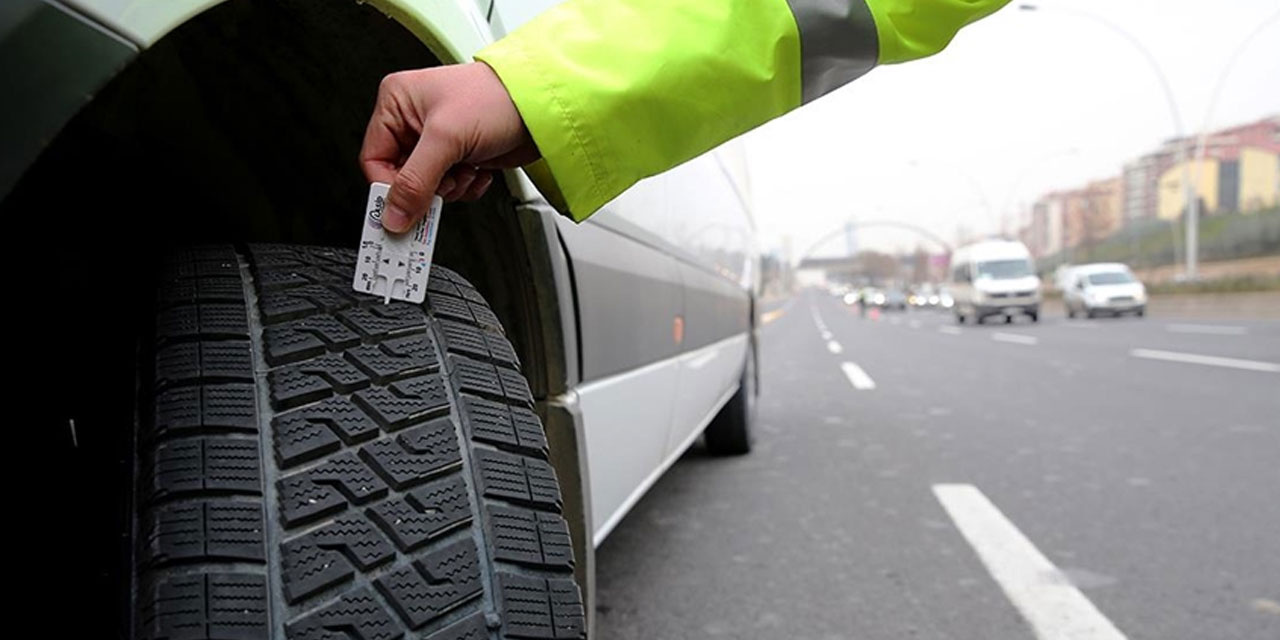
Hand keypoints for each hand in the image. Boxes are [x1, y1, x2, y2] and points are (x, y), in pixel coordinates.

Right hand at [360, 62, 537, 231]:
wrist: (542, 106)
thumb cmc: (497, 98)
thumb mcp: (446, 138)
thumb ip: (415, 181)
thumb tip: (393, 214)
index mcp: (397, 102)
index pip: (374, 158)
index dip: (389, 186)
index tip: (402, 209)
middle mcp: (414, 120)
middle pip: (401, 176)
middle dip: (426, 187)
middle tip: (443, 187)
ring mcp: (439, 139)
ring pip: (427, 187)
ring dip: (450, 187)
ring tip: (466, 168)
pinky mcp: (461, 155)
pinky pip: (450, 187)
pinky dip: (466, 186)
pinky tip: (478, 169)